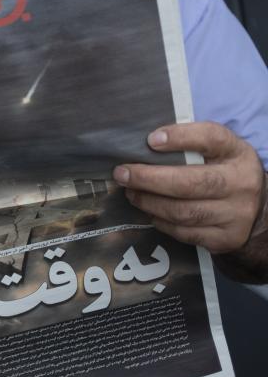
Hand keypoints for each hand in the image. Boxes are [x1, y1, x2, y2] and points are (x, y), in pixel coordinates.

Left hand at [113, 122, 267, 253]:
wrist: (256, 208)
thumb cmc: (222, 170)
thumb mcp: (216, 150)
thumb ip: (187, 143)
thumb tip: (142, 143)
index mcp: (236, 153)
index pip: (210, 138)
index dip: (180, 138)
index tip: (151, 140)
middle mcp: (241, 183)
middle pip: (190, 182)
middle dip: (149, 179)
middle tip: (122, 174)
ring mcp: (236, 214)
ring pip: (183, 212)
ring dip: (149, 202)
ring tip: (131, 193)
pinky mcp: (226, 238)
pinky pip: (186, 233)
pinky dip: (162, 222)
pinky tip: (150, 212)